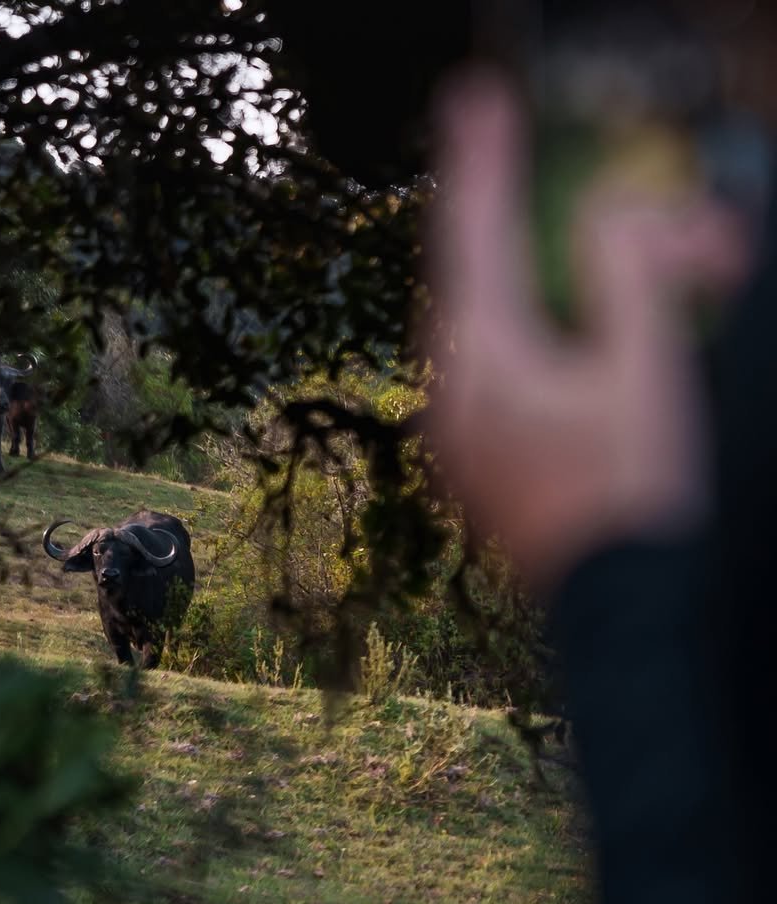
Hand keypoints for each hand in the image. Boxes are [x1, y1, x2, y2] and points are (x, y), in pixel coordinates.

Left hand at [428, 72, 751, 596]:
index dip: (479, 162)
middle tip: (521, 165)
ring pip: (483, 325)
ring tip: (574, 257)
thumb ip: (624, 275)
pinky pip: (492, 372)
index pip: (475, 237)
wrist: (620, 610)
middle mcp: (452, 397)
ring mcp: (459, 436)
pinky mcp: (478, 463)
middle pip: (472, 278)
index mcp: (483, 365)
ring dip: (530, 283)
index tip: (476, 98)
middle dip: (514, 221)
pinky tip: (562, 334)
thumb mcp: (645, 369)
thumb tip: (606, 216)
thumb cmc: (634, 496)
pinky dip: (527, 335)